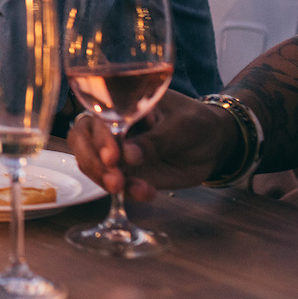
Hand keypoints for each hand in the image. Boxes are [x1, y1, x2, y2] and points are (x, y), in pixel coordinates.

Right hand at [67, 92, 237, 199]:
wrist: (216, 145)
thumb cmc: (197, 122)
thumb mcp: (182, 126)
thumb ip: (156, 140)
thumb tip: (128, 156)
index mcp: (121, 106)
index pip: (94, 117)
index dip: (97, 137)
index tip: (113, 156)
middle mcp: (112, 128)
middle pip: (81, 142)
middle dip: (93, 162)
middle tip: (114, 179)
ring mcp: (118, 153)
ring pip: (93, 166)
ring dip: (105, 180)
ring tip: (126, 189)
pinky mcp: (128, 174)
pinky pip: (117, 186)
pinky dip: (128, 193)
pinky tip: (147, 193)